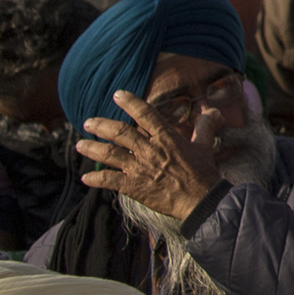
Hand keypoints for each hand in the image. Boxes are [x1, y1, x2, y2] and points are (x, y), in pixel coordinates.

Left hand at [78, 91, 226, 221]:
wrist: (199, 199)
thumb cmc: (202, 172)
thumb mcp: (204, 146)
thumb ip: (204, 127)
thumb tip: (213, 111)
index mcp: (165, 137)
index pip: (144, 113)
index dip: (129, 102)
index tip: (117, 95)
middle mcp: (148, 149)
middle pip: (119, 132)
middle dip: (101, 126)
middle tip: (88, 122)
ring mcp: (138, 168)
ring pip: (109, 154)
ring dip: (92, 149)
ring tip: (80, 145)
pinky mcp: (133, 186)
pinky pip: (109, 181)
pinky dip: (96, 180)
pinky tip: (86, 179)